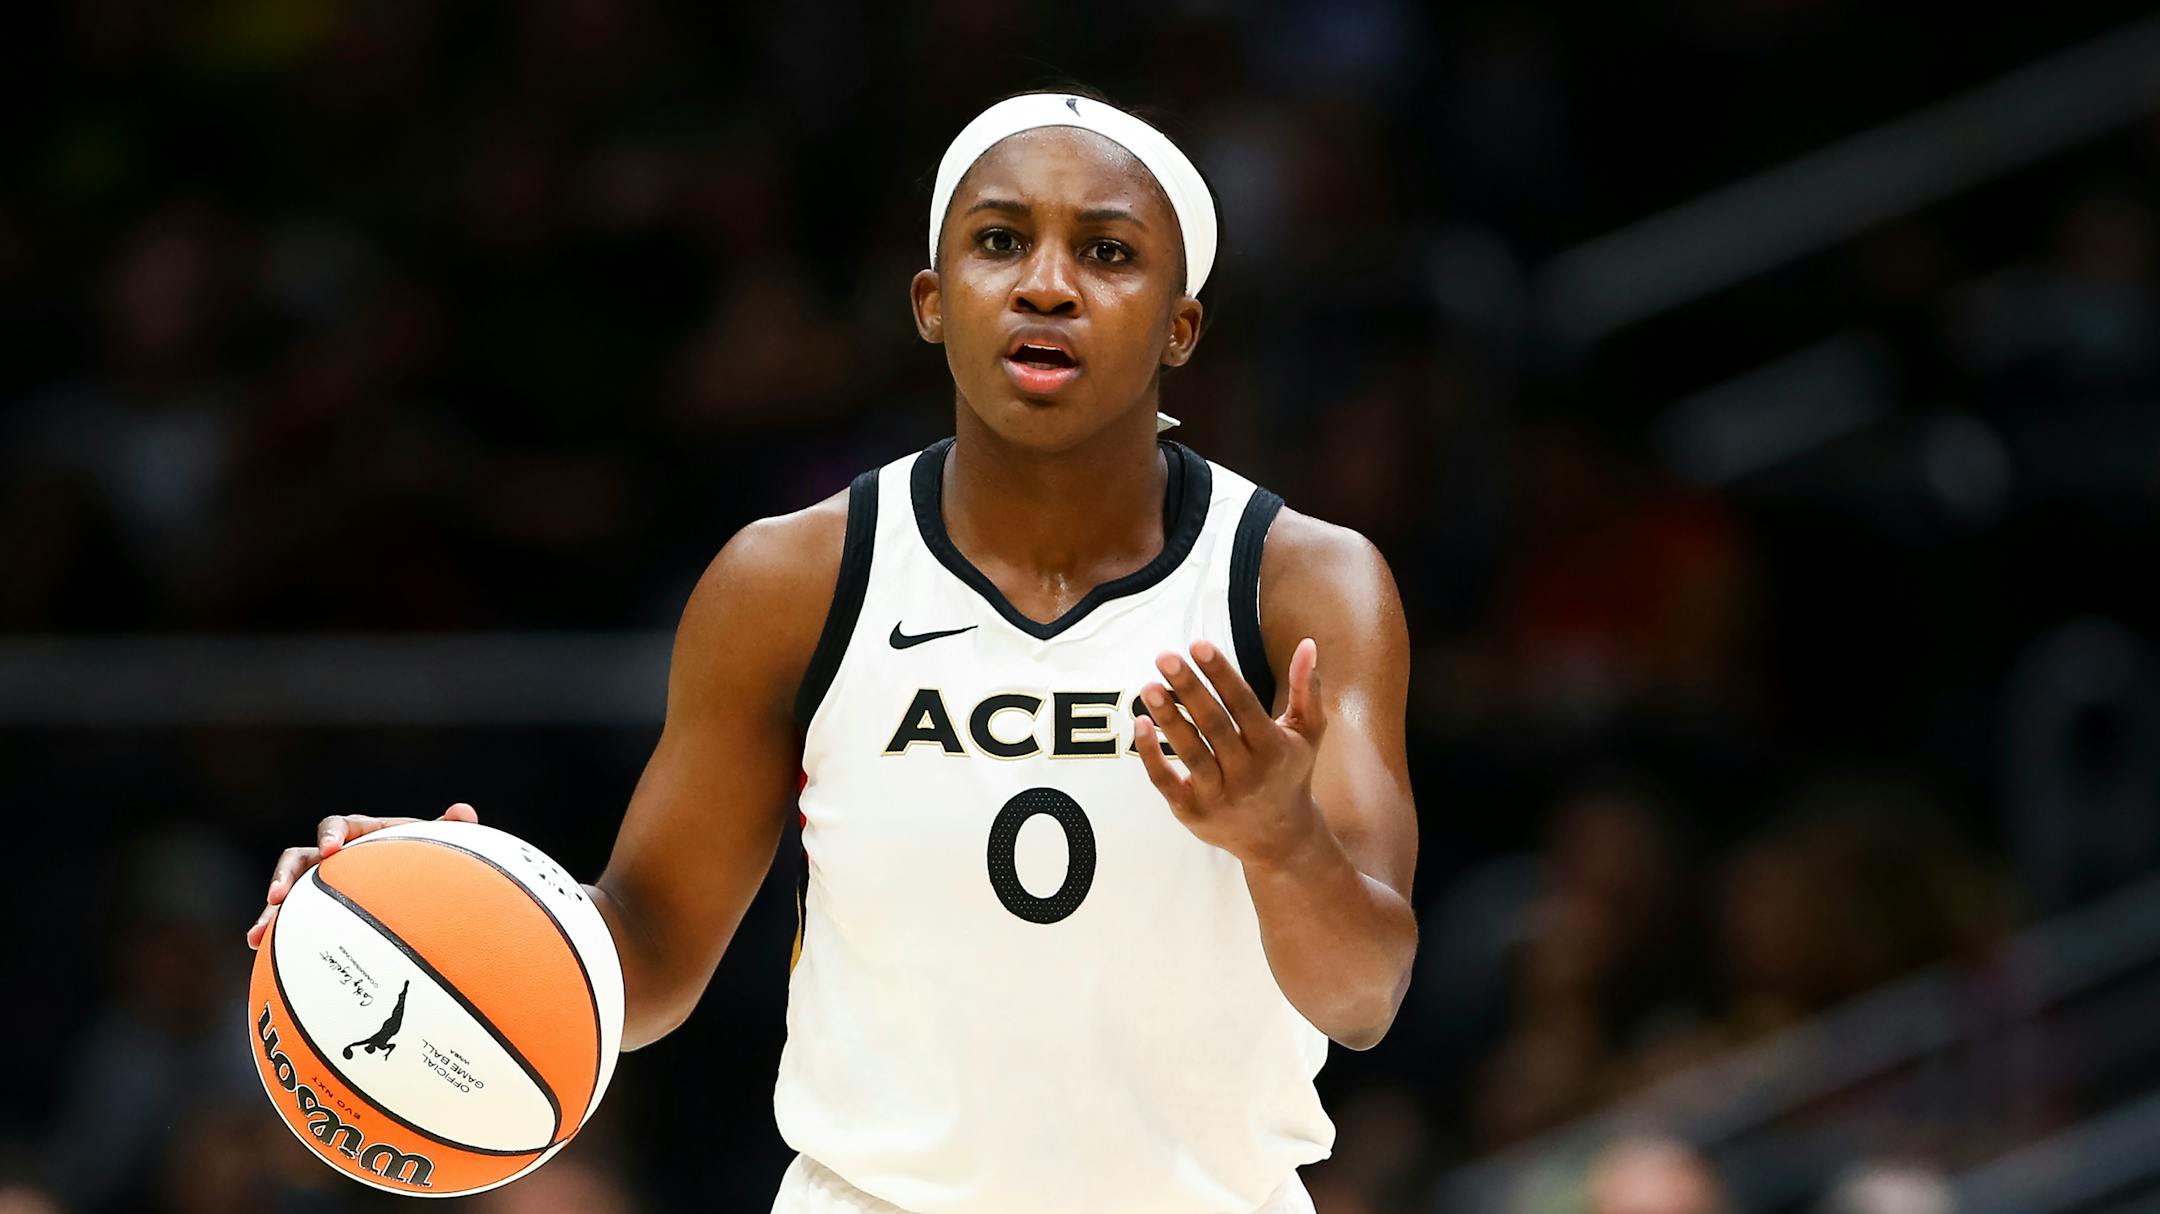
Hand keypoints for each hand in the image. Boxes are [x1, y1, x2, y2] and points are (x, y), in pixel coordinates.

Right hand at [244, 802, 478, 948]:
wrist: (418, 888)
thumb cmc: (426, 862)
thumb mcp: (438, 847)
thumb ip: (450, 831)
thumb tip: (464, 813)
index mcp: (361, 834)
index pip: (340, 826)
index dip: (331, 835)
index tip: (332, 850)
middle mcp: (332, 857)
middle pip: (299, 857)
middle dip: (286, 874)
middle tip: (278, 894)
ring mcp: (318, 883)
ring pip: (286, 890)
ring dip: (269, 908)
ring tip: (257, 933)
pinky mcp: (311, 909)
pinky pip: (287, 917)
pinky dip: (271, 929)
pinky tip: (256, 948)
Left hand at [1134, 637, 1326, 868]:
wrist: (1280, 840)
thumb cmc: (1289, 772)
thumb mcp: (1307, 733)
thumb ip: (1306, 689)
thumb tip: (1307, 643)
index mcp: (1273, 747)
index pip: (1243, 704)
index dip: (1221, 674)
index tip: (1198, 644)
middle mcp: (1248, 773)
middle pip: (1214, 725)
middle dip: (1189, 689)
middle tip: (1165, 656)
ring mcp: (1219, 795)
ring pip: (1190, 753)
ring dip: (1168, 718)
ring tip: (1148, 686)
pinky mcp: (1192, 812)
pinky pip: (1166, 782)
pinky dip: (1151, 755)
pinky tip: (1140, 723)